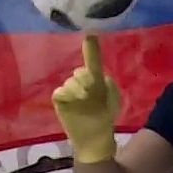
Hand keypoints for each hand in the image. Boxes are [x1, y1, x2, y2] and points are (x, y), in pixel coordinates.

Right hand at [52, 35, 120, 163]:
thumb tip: (100, 76)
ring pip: (71, 82)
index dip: (91, 48)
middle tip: (92, 95)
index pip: (92, 60)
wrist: (94, 138)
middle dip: (87, 81)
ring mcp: (68, 91)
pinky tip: (74, 105)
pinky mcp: (59, 100)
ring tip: (86, 104)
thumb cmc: (104, 118)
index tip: (90, 35)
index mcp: (94, 79)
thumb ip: (108, 85)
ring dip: (79, 91)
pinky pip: (61, 91)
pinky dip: (68, 96)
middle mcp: (79, 81)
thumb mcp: (112, 101)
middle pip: (80, 73)